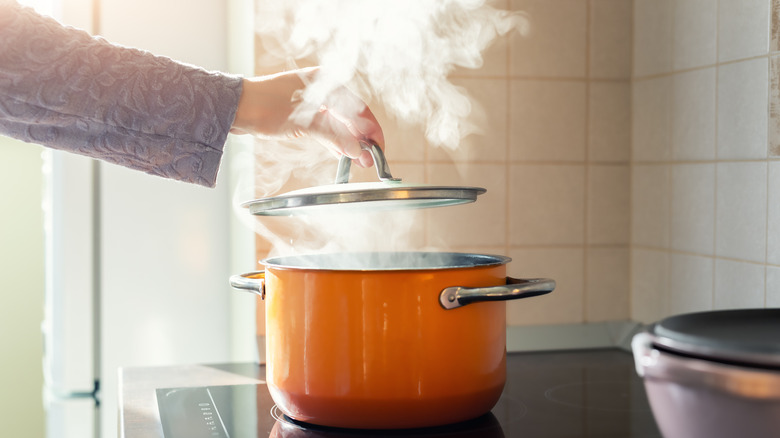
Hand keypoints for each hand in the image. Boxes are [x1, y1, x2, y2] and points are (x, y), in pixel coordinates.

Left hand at [230, 67, 384, 167]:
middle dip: (361, 139)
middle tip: (369, 160)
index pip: (359, 108)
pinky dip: (334, 141)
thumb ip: (335, 136)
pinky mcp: (301, 114)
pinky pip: (325, 128)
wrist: (234, 108)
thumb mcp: (305, 122)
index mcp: (326, 82)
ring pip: (338, 124)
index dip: (371, 130)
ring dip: (349, 142)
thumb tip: (357, 151)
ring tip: (359, 161)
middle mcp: (321, 89)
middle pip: (350, 117)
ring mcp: (311, 102)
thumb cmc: (265, 106)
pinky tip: (343, 154)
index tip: (378, 148)